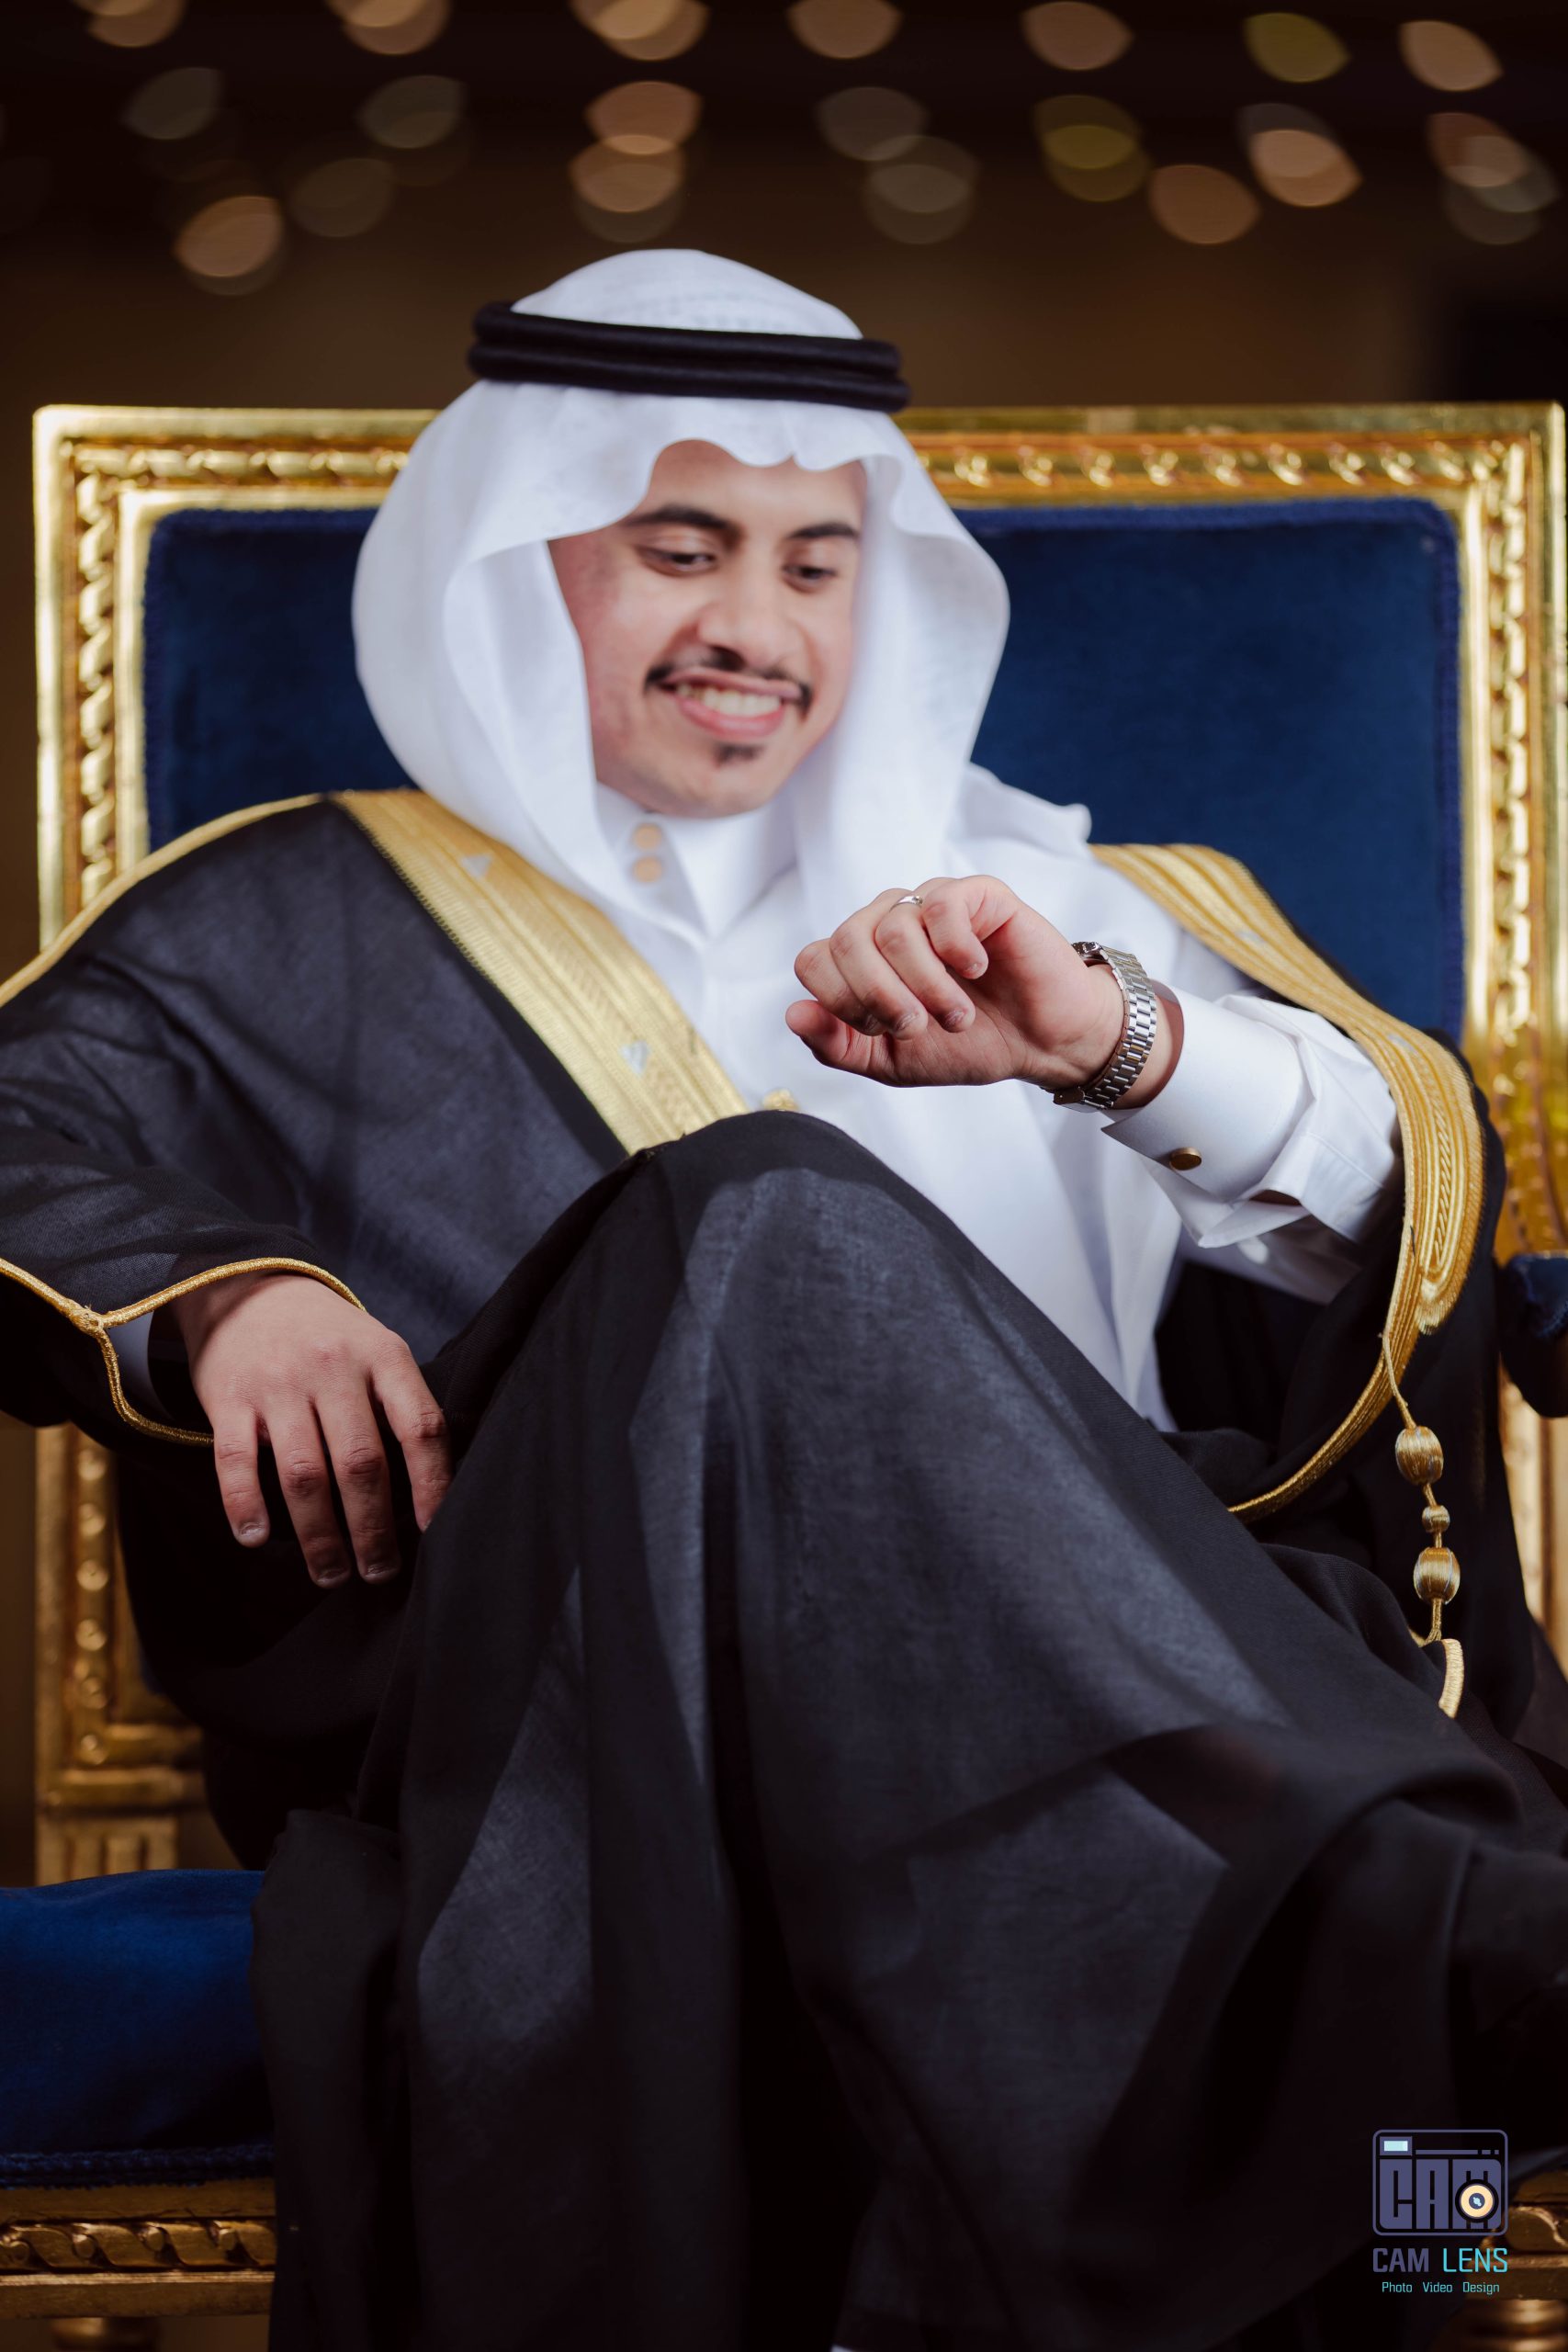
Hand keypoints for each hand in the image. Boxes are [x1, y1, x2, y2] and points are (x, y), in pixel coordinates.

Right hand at [167, 1271, 451, 1585]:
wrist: (250, 1288)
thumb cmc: (330, 1338)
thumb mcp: (377, 1350)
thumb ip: (400, 1405)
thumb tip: (428, 1492)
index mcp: (383, 1356)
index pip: (420, 1427)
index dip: (432, 1484)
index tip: (434, 1531)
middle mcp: (332, 1368)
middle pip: (361, 1463)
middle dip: (373, 1529)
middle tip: (380, 1572)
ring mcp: (278, 1383)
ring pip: (304, 1474)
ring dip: (319, 1536)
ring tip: (331, 1574)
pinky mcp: (229, 1398)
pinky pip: (235, 1462)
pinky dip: (245, 1506)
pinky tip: (257, 1540)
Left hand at [788, 877, 1178, 1100]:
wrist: (1043, 1043)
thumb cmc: (969, 1045)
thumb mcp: (891, 1062)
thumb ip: (837, 1045)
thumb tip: (792, 1013)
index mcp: (863, 958)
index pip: (813, 960)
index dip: (840, 1001)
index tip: (882, 1032)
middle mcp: (891, 922)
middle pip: (845, 940)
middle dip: (879, 997)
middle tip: (919, 1027)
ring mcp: (933, 905)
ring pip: (893, 929)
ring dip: (925, 985)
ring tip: (958, 1015)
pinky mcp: (979, 895)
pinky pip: (941, 906)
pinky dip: (955, 950)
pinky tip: (977, 971)